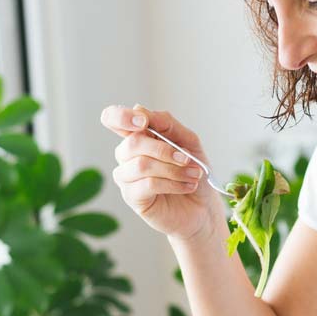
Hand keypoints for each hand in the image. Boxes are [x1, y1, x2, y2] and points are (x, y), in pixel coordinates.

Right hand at [99, 103, 220, 242]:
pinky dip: (172, 183)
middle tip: (187, 158)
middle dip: (164, 150)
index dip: (121, 117)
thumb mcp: (188, 141)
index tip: (143, 123)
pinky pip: (148, 184)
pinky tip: (187, 186)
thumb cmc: (193, 171)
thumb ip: (166, 123)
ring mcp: (126, 177)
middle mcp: (126, 155)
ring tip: (193, 174)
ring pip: (142, 165)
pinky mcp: (132, 197)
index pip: (113, 118)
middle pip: (132, 143)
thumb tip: (140, 109)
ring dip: (173, 169)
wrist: (203, 206)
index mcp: (137, 136)